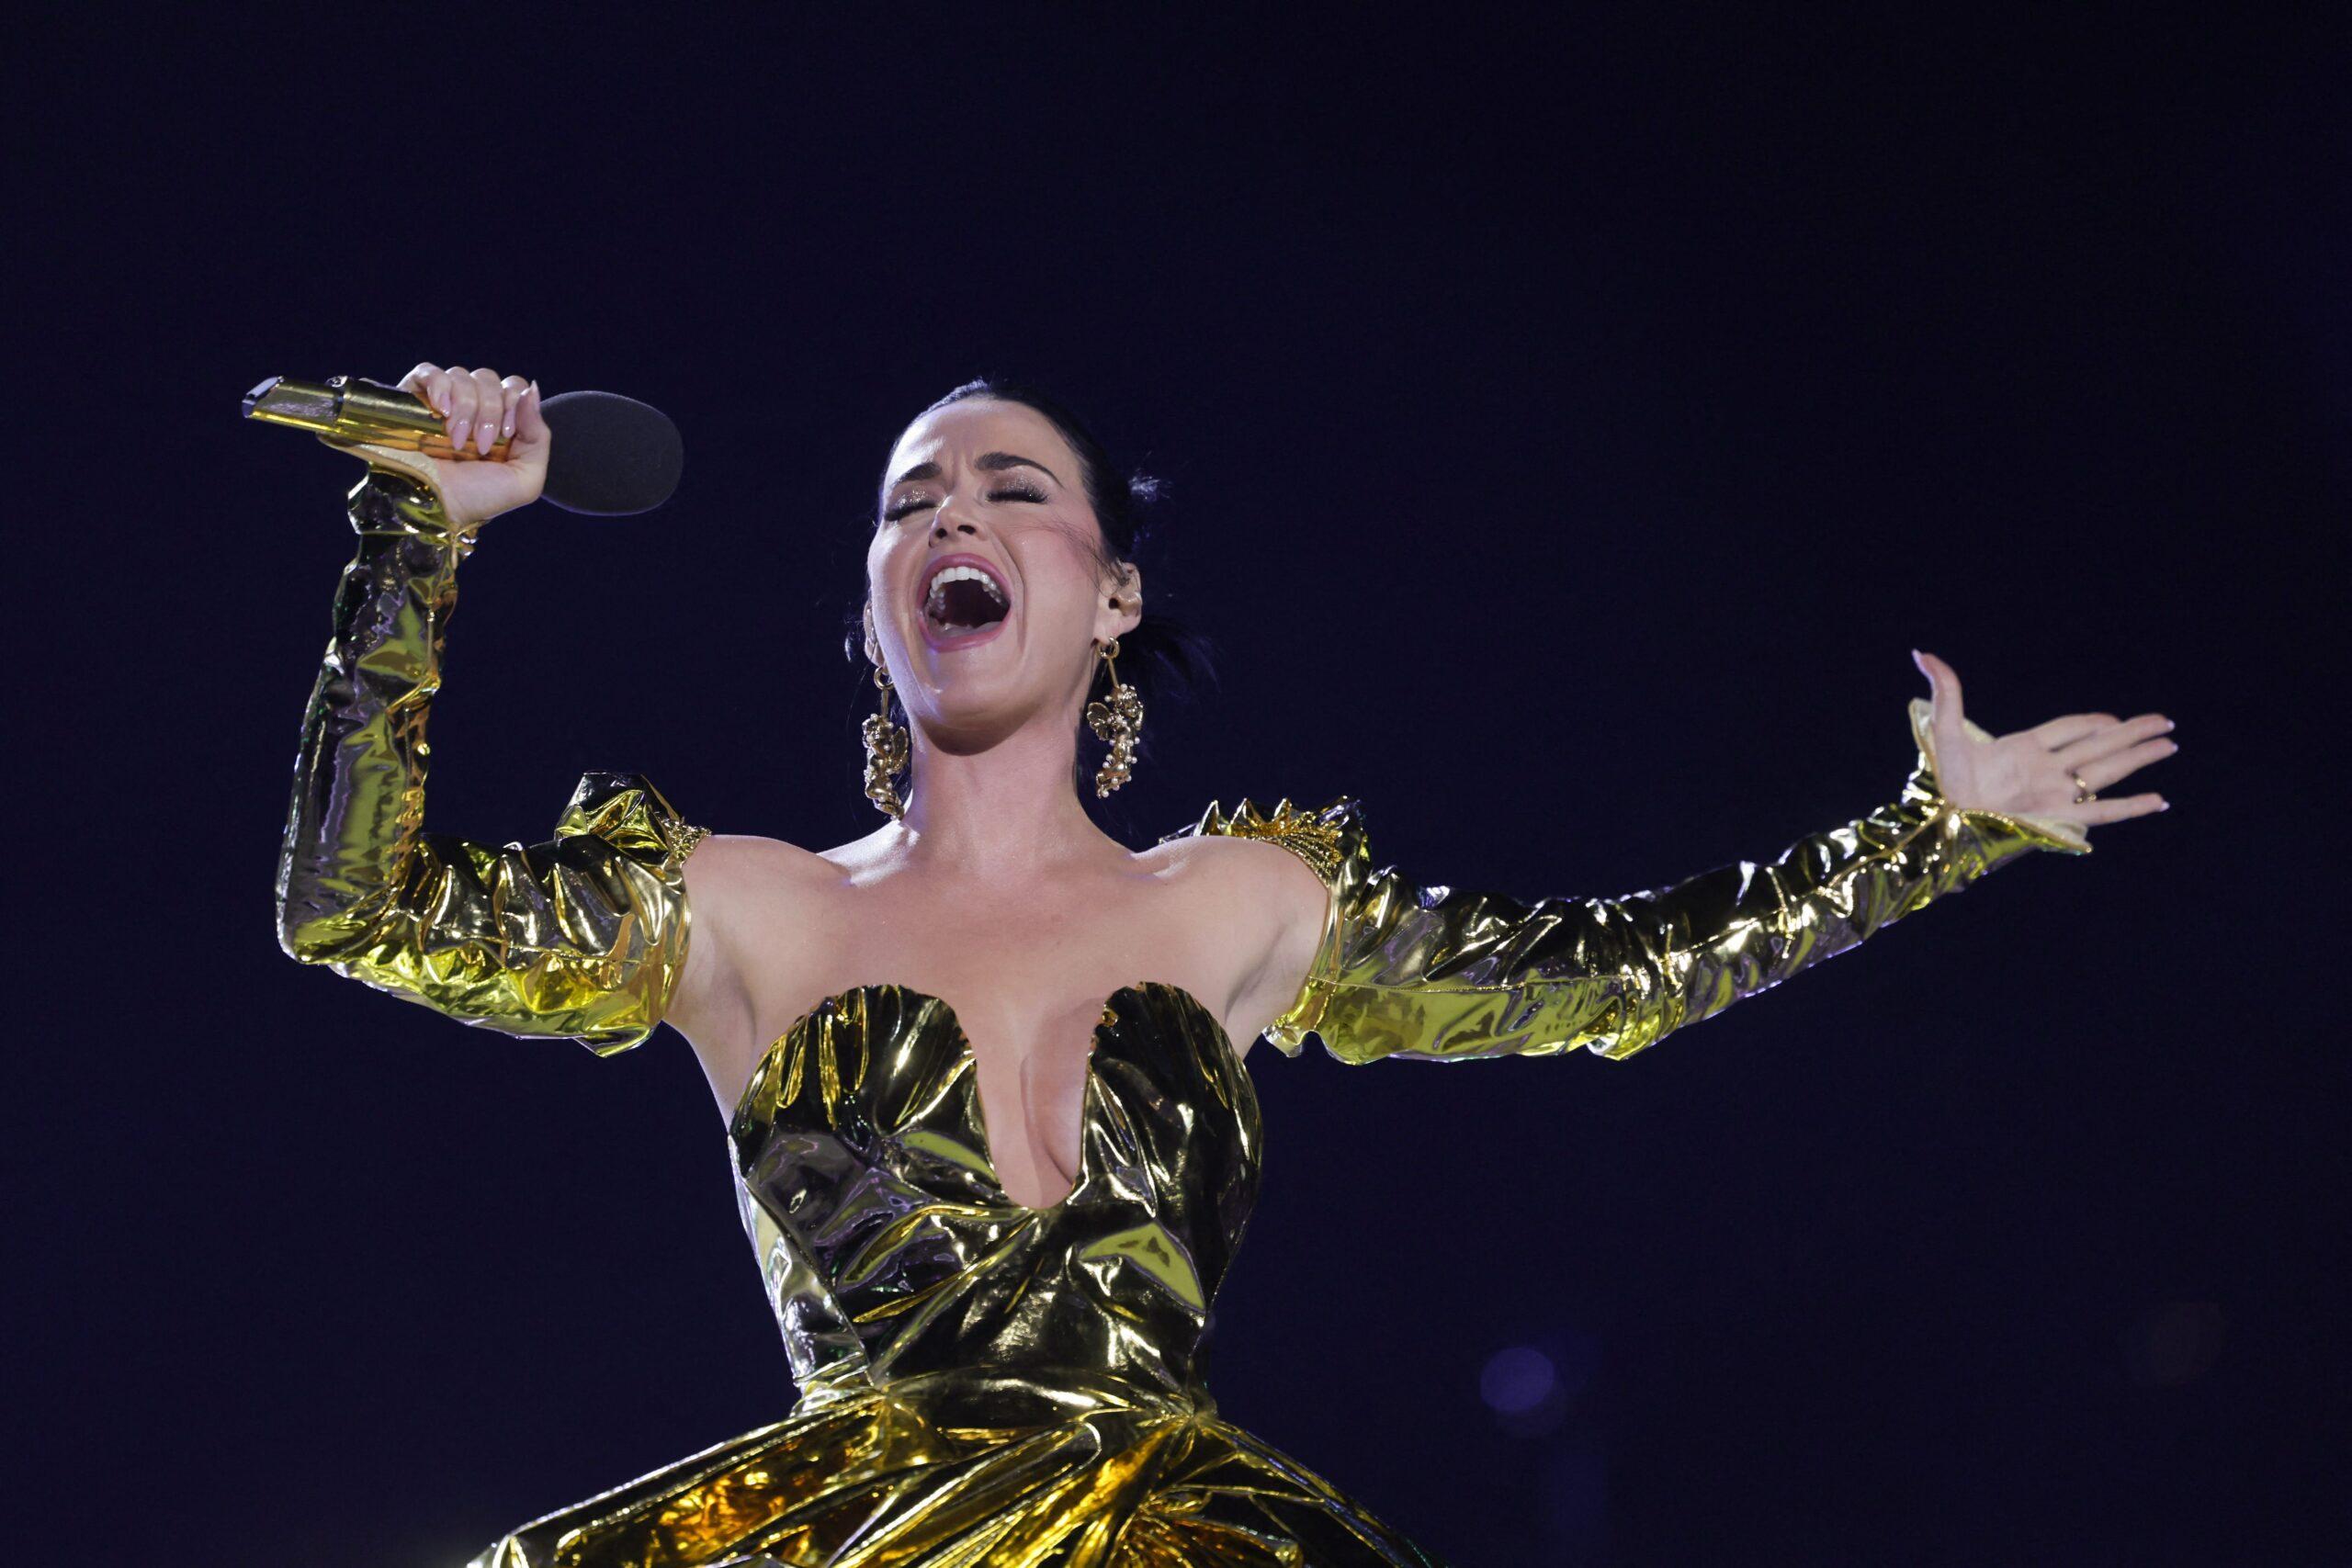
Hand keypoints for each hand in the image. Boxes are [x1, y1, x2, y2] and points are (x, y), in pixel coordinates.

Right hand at [354, 362, 550, 527]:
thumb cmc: (477, 499)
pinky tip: (441, 410)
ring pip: (461, 376)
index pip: (515, 387)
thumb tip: (531, 389)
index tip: (506, 434)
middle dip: (490, 410)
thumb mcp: (525, 479)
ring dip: (465, 408)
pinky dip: (439, 385)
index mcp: (499, 424)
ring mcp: (443, 403)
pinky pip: (428, 371)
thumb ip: (539, 436)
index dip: (515, 403)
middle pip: (489, 379)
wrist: (432, 507)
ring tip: (456, 441)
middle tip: (479, 445)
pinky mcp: (413, 399)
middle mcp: (472, 409)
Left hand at [1911, 649, 2173, 832]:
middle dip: (2133, 733)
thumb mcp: (1944, 731)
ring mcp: (2055, 794)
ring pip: (2107, 770)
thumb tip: (1924, 653)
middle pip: (2099, 746)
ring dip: (2139, 757)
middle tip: (2166, 722)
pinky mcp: (2058, 818)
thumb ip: (1947, 692)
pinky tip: (2159, 799)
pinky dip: (2132, 807)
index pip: (2069, 729)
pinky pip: (2104, 812)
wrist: (1943, 823)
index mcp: (2023, 748)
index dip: (2094, 722)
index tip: (2118, 718)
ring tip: (2169, 745)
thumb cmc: (1943, 782)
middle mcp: (2046, 770)